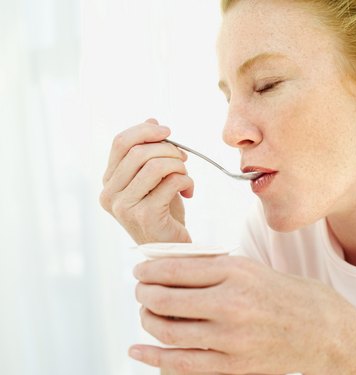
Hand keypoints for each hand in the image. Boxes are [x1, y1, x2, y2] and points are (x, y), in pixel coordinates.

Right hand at [100, 119, 193, 243]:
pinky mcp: (144, 215)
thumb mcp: (154, 177)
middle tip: (183, 159)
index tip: (168, 132)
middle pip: (138, 152)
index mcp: (109, 181)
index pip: (120, 143)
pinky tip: (188, 190)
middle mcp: (109, 194)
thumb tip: (152, 120)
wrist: (170, 245)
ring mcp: (124, 206)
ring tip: (185, 176)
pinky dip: (186, 180)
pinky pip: (170, 182)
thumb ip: (149, 151)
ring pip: (155, 165)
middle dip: (168, 149)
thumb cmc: (163, 209)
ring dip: (178, 165)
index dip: (145, 131)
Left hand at [130, 255, 355, 373]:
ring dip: (146, 320)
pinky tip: (136, 351)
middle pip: (166, 299)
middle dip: (143, 293)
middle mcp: (230, 304)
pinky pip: (181, 364)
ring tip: (145, 312)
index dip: (148, 269)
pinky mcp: (232, 367)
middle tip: (139, 290)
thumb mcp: (245, 266)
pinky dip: (152, 358)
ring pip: (168, 331)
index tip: (138, 270)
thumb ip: (206, 266)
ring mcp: (230, 339)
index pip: (175, 268)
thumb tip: (164, 265)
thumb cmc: (278, 291)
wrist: (319, 328)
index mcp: (234, 272)